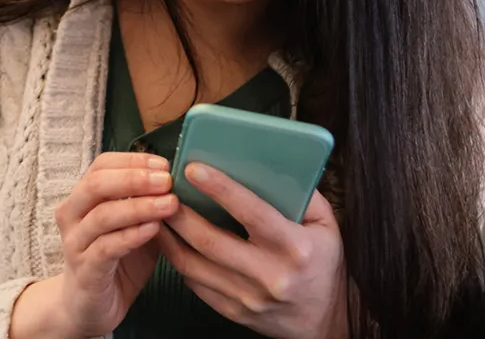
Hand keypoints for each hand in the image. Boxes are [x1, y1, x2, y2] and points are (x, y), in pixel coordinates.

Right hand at [12, 152, 179, 338]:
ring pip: (102, 215)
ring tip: (169, 203)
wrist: (88, 306)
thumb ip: (147, 205)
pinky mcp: (85, 270)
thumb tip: (179, 182)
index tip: (163, 163)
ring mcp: (76, 243)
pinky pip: (107, 247)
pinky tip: (153, 229)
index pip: (101, 165)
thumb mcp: (134, 226)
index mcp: (83, 198)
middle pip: (96, 184)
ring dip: (139, 206)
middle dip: (135, 178)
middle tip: (167, 180)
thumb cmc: (114, 261)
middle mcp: (72, 215)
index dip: (132, 160)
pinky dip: (131, 235)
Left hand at [155, 163, 347, 338]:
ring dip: (169, 237)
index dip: (219, 189)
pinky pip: (195, 284)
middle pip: (210, 240)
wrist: (328, 321)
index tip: (192, 168)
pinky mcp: (233, 312)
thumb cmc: (323, 263)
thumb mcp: (326, 224)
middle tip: (162, 190)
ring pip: (193, 265)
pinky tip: (169, 241)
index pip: (251, 213)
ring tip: (156, 213)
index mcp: (295, 247)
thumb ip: (301, 194)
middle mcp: (270, 275)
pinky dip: (177, 260)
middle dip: (179, 213)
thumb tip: (267, 164)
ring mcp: (249, 298)